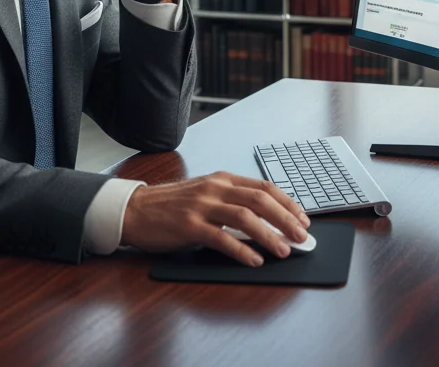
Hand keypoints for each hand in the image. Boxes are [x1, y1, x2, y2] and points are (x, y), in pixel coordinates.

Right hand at [120, 171, 310, 265]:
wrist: (135, 208)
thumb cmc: (172, 205)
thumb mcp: (204, 194)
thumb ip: (230, 201)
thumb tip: (265, 220)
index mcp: (221, 179)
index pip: (263, 187)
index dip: (287, 203)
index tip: (303, 219)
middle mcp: (214, 188)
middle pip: (259, 199)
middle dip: (285, 219)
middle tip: (302, 237)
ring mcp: (201, 206)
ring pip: (244, 217)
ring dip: (268, 235)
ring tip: (284, 251)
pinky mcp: (189, 226)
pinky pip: (221, 237)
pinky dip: (241, 250)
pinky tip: (254, 261)